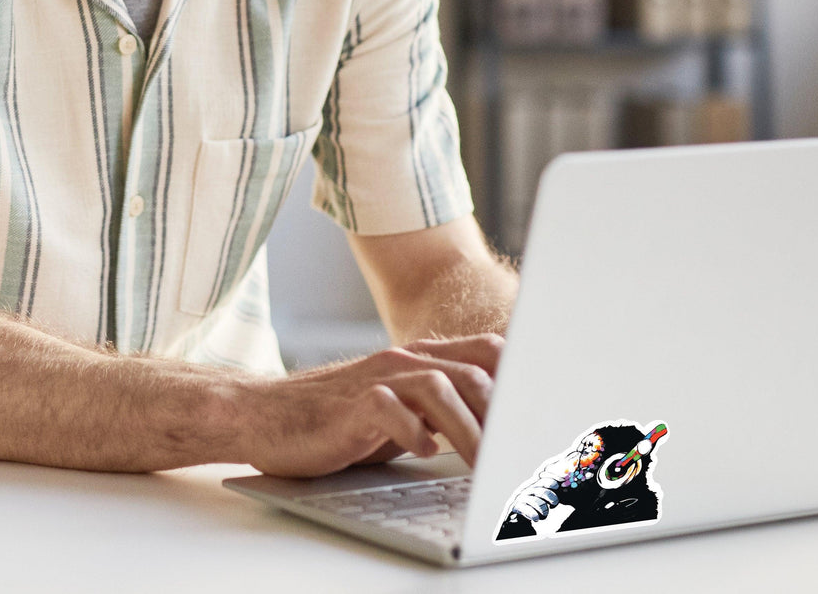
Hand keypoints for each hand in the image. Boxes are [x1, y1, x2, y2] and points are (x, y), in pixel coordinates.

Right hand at [238, 333, 502, 477]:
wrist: (266, 414)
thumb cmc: (339, 419)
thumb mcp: (401, 409)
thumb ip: (444, 409)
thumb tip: (502, 433)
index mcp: (422, 358)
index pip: (489, 351)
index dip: (525, 375)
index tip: (551, 410)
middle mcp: (404, 360)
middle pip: (474, 371)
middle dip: (506, 413)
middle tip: (524, 453)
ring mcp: (377, 378)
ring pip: (440, 388)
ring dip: (470, 429)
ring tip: (485, 465)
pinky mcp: (351, 405)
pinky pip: (390, 409)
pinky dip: (413, 431)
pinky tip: (423, 452)